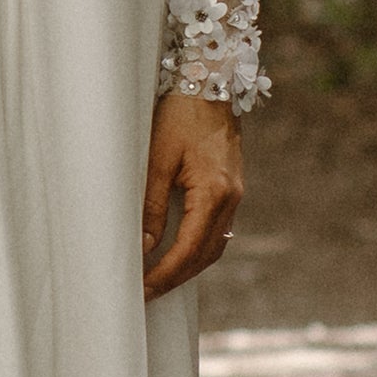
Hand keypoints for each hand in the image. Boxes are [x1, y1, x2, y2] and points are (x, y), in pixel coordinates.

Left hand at [141, 93, 242, 299]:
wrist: (209, 82)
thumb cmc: (178, 115)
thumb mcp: (157, 159)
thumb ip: (151, 205)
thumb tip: (145, 246)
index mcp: (214, 193)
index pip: (188, 249)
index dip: (164, 274)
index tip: (142, 290)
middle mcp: (231, 199)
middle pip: (205, 254)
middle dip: (175, 277)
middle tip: (145, 294)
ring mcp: (235, 194)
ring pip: (214, 245)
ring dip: (187, 266)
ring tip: (157, 280)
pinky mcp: (230, 188)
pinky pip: (216, 229)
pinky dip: (197, 247)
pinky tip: (176, 252)